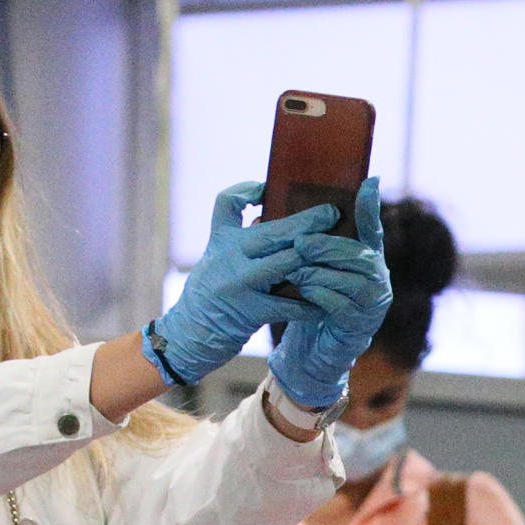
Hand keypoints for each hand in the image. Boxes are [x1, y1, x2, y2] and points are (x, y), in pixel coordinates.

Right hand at [142, 181, 338, 384]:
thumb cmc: (207, 296)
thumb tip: (267, 219)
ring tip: (338, 253)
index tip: (269, 188)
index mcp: (219, 241)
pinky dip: (308, 304)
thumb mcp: (215, 261)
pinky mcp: (248, 311)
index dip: (247, 189)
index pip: (227, 202)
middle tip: (332, 213)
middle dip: (306, 222)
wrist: (187, 336)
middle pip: (271, 230)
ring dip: (314, 259)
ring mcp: (238, 284)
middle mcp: (227, 257)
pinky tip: (325, 302)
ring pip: (284, 263)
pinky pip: (287, 305)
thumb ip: (238, 241)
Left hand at [267, 177, 392, 406]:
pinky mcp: (360, 327)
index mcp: (365, 260)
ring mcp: (373, 305)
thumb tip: (280, 213)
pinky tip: (304, 292)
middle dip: (328, 247)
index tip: (370, 181)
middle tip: (300, 244)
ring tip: (296, 271)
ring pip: (353, 280)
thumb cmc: (309, 304)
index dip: (371, 207)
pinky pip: (343, 306)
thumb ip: (309, 246)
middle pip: (359, 254)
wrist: (310, 351)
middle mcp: (377, 279)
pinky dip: (322, 297)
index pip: (372, 229)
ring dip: (321, 272)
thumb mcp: (309, 269)